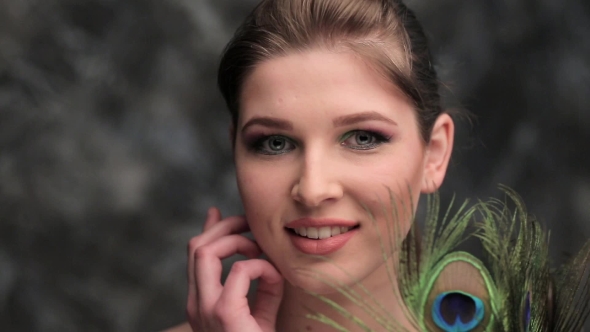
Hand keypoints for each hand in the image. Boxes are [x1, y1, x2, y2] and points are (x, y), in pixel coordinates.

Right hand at [186, 207, 283, 331]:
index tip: (219, 213)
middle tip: (251, 224)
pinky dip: (259, 266)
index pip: (196, 256)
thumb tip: (268, 261)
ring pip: (206, 251)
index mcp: (201, 303)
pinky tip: (274, 277)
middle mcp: (197, 304)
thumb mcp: (260, 314)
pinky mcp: (225, 313)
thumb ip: (262, 289)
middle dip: (224, 226)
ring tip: (259, 250)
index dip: (208, 230)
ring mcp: (206, 308)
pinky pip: (239, 270)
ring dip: (237, 241)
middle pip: (197, 246)